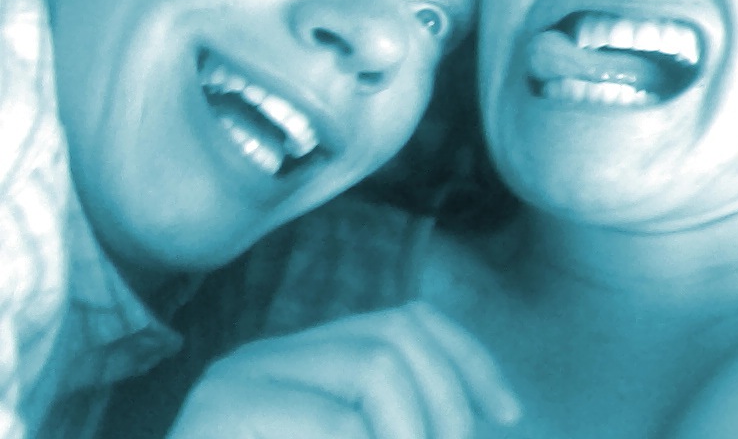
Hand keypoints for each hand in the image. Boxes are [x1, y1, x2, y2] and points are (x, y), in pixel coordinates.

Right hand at [166, 302, 520, 438]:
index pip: (407, 321)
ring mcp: (234, 383)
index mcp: (303, 366)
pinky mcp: (216, 414)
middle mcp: (265, 359)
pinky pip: (332, 421)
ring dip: (415, 430)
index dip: (469, 359)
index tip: (510, 413)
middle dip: (449, 398)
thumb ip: (402, 425)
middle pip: (395, 335)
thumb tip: (498, 409)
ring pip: (373, 368)